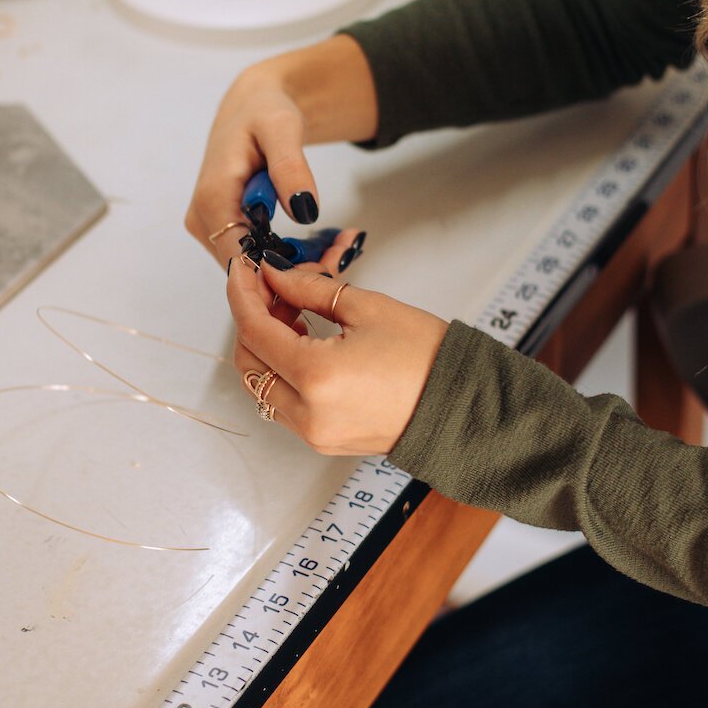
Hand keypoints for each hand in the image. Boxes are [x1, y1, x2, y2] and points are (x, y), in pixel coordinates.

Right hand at [185, 35, 377, 266]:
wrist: (252, 107)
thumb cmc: (264, 111)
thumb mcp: (282, 128)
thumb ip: (291, 168)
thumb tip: (304, 210)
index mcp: (212, 198)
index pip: (241, 256)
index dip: (281, 271)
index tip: (325, 266)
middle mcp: (203, 221)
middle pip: (248, 267)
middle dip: (295, 270)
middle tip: (343, 254)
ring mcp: (210, 229)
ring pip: (253, 268)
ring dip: (295, 266)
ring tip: (338, 248)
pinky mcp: (222, 232)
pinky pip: (255, 257)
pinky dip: (288, 258)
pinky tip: (319, 245)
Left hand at [228, 257, 447, 456]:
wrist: (464, 406)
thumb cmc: (428, 359)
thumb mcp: (367, 308)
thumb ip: (309, 291)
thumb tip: (277, 277)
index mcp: (316, 377)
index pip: (254, 330)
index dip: (243, 293)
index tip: (243, 268)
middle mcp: (308, 413)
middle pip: (249, 362)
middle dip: (251, 319)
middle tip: (270, 287)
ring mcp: (314, 433)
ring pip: (262, 385)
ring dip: (265, 346)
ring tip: (291, 312)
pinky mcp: (324, 440)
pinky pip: (283, 403)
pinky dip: (282, 371)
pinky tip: (303, 342)